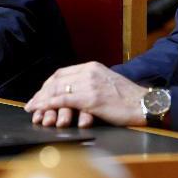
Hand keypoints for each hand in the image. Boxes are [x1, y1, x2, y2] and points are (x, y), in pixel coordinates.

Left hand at [24, 61, 147, 127]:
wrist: (145, 104)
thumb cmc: (128, 99)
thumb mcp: (106, 83)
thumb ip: (90, 84)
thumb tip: (73, 92)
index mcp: (92, 67)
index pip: (62, 73)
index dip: (47, 85)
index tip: (39, 95)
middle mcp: (89, 72)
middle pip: (56, 80)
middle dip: (41, 93)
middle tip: (31, 105)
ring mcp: (90, 84)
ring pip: (58, 90)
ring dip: (42, 101)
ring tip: (34, 110)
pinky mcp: (91, 99)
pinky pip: (64, 100)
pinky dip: (50, 105)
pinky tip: (42, 110)